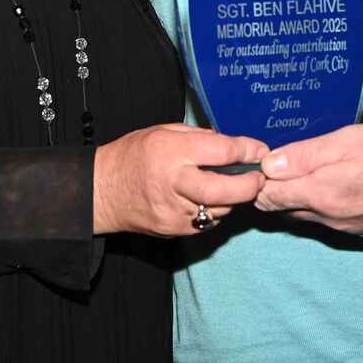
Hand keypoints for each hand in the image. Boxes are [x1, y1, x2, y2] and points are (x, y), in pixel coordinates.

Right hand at [93, 124, 266, 236]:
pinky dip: (214, 209)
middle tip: (259, 177)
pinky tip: (205, 198)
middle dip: (249, 185)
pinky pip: (207, 221)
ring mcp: (173, 211)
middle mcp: (173, 182)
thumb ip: (199, 138)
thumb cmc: (133, 155)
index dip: (246, 150)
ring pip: (220, 209)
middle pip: (223, 189)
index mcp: (170, 151)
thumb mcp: (164, 131)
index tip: (259, 150)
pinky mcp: (174, 230)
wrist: (102, 191)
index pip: (220, 151)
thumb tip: (234, 146)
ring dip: (232, 198)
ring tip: (228, 184)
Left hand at [255, 122, 362, 234]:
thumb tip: (269, 164)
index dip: (259, 177)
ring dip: (297, 195)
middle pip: (282, 208)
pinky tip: (332, 180)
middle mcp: (330, 219)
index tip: (263, 157)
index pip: (268, 197)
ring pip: (304, 214)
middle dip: (274, 187)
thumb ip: (306, 154)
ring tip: (307, 165)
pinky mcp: (360, 230)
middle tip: (282, 158)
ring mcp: (345, 228)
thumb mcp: (350, 139)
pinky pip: (326, 219)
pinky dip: (320, 202)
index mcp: (322, 195)